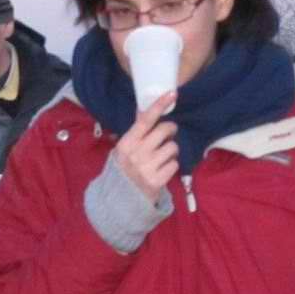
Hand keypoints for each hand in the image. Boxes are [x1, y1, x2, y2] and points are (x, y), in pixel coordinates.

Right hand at [112, 90, 178, 204]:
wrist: (120, 199)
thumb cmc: (124, 169)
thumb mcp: (124, 149)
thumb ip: (136, 131)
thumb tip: (142, 109)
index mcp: (126, 143)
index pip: (144, 120)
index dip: (158, 106)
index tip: (172, 94)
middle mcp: (136, 154)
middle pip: (164, 130)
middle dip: (170, 130)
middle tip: (168, 134)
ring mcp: (147, 168)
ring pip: (173, 148)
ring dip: (171, 151)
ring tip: (162, 157)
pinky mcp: (157, 181)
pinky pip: (175, 165)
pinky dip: (171, 166)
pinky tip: (162, 170)